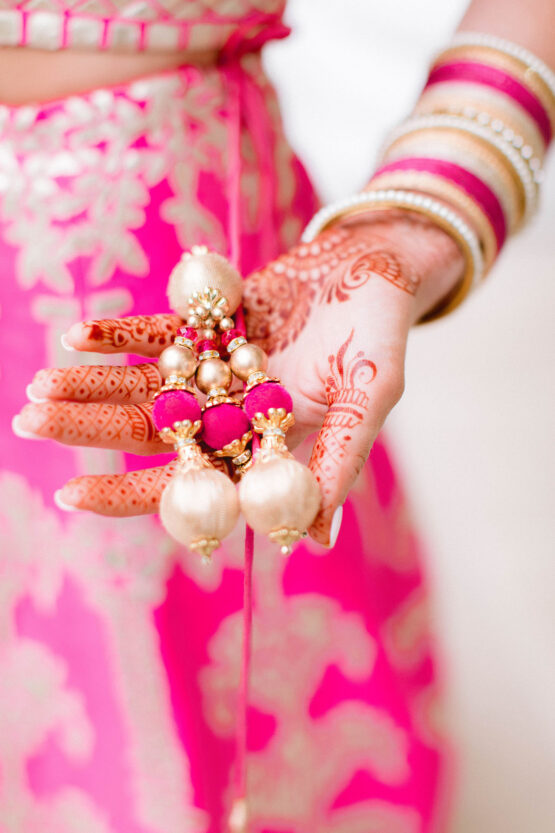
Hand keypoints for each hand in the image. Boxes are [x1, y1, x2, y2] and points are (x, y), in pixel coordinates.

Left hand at [14, 214, 462, 544]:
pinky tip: (77, 335)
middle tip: (30, 423)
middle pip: (153, 435)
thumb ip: (344, 458)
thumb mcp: (373, 393)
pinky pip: (158, 334)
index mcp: (266, 445)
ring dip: (92, 386)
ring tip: (36, 386)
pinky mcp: (210, 327)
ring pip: (146, 388)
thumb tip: (318, 538)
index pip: (193, 485)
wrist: (377, 261)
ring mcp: (218, 371)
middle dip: (91, 432)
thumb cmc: (383, 330)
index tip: (73, 495)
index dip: (133, 494)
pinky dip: (121, 334)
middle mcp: (234, 415)